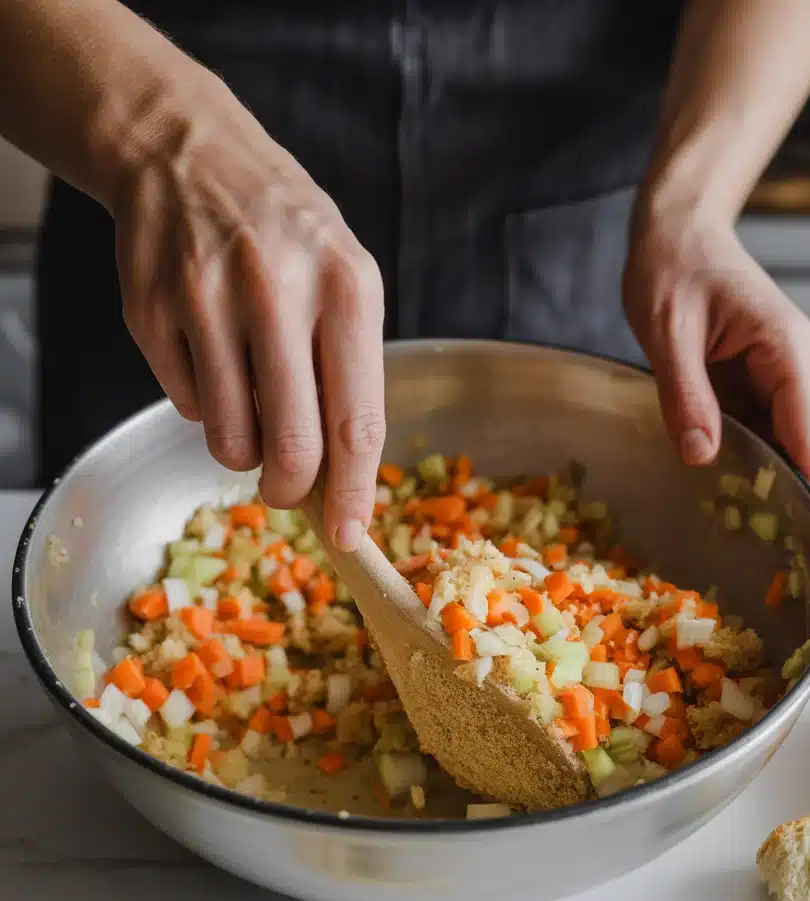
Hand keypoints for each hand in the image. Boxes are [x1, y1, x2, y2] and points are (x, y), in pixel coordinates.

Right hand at [113, 79, 384, 549]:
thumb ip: (348, 371)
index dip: (353, 493)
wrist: (188, 152)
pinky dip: (204, 403)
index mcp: (347, 287)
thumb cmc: (286, 232)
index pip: (355, 423)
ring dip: (243, 447)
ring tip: (250, 399)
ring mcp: (205, 301)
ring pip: (229, 439)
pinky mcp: (150, 312)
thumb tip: (339, 476)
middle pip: (290, 447)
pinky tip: (211, 351)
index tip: (349, 535)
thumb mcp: (345, 279)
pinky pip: (184, 405)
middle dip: (291, 491)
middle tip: (288, 491)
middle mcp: (277, 292)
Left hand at [623, 206, 809, 526]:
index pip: (807, 429)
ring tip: (753, 534)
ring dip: (764, 479)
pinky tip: (728, 490)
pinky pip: (754, 426)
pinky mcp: (753, 378)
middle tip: (788, 554)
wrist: (675, 232)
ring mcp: (775, 371)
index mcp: (782, 347)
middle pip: (799, 442)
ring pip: (776, 438)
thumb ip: (686, 395)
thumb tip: (704, 455)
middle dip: (793, 494)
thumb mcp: (668, 331)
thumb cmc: (671, 267)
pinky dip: (743, 456)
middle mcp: (790, 362)